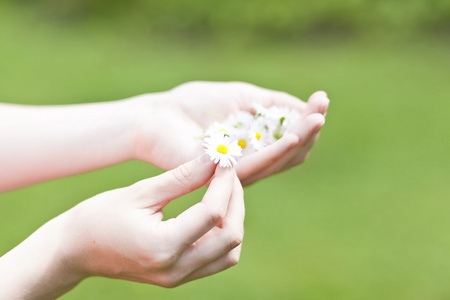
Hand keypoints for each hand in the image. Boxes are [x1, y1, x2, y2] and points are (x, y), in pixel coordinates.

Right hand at [0, 156, 243, 298]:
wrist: (75, 250)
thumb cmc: (99, 217)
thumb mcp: (140, 191)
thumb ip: (182, 177)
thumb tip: (214, 159)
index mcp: (162, 247)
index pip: (212, 214)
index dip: (225, 183)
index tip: (225, 160)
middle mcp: (176, 269)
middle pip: (230, 237)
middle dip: (235, 201)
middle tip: (228, 174)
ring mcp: (179, 278)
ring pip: (229, 253)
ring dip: (233, 220)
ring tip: (222, 191)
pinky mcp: (179, 277)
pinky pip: (216, 259)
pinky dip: (223, 234)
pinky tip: (213, 210)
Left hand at [133, 81, 328, 184]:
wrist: (158, 115)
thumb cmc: (195, 106)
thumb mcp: (241, 97)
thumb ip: (271, 103)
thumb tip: (304, 106)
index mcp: (256, 146)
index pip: (290, 140)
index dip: (308, 121)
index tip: (321, 99)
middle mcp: (251, 164)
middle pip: (291, 154)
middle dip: (310, 130)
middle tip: (322, 108)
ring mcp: (239, 172)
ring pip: (279, 161)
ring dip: (301, 139)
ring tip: (317, 119)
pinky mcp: (224, 176)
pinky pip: (256, 165)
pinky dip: (277, 150)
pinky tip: (295, 136)